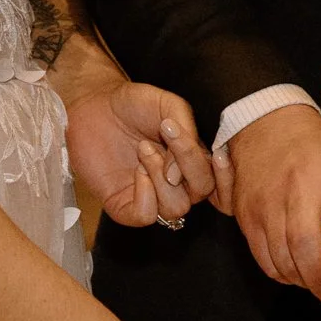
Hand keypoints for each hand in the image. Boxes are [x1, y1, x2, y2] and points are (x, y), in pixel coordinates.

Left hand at [67, 81, 216, 226]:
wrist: (94, 104)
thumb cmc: (133, 103)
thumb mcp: (169, 106)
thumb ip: (187, 133)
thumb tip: (180, 175)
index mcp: (192, 161)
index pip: (220, 182)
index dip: (226, 177)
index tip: (216, 154)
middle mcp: (176, 182)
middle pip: (201, 193)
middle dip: (187, 165)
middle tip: (163, 136)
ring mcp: (150, 195)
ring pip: (176, 208)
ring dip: (161, 176)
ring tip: (143, 148)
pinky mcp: (124, 205)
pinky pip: (146, 216)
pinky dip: (145, 196)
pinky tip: (137, 172)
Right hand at [222, 103, 320, 307]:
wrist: (269, 127)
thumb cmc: (316, 155)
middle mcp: (298, 191)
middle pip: (307, 248)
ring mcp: (268, 204)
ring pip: (283, 261)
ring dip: (303, 281)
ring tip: (317, 280)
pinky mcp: (247, 216)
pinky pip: (264, 260)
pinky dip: (282, 274)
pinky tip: (294, 268)